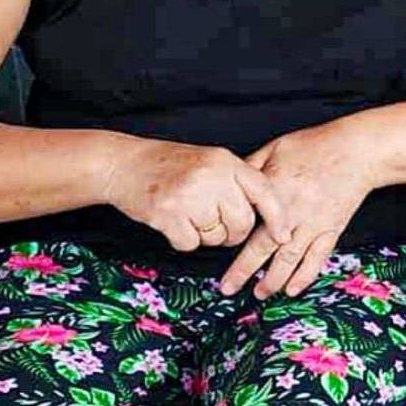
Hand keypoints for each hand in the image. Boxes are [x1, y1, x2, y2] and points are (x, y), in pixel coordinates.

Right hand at [103, 137, 291, 253]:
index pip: (264, 191)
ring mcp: (189, 195)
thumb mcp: (210, 161)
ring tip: (188, 214)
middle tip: (216, 224)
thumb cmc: (170, 165)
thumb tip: (269, 217)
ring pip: (217, 237)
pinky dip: (183, 240)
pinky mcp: (167, 214)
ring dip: (205, 235)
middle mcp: (211, 176)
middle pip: (242, 223)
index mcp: (226, 161)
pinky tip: (173, 222)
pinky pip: (191, 244)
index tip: (284, 235)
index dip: (277, 217)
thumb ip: (236, 182)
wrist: (122, 163)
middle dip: (233, 232)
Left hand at [219, 122, 376, 298]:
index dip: (229, 241)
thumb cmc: (317, 146)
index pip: (246, 222)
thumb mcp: (276, 148)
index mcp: (275, 190)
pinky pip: (317, 258)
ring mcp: (314, 223)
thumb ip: (251, 167)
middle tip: (228, 288)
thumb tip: (229, 185)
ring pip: (289, 259)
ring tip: (260, 294)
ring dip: (273, 280)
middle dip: (244, 272)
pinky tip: (293, 289)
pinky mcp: (332, 229)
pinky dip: (305, 276)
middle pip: (264, 248)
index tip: (218, 249)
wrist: (357, 151)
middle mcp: (293, 211)